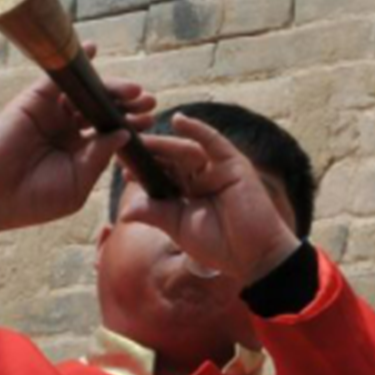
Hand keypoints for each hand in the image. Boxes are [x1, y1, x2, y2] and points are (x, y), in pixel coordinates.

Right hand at [0, 46, 153, 245]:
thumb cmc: (34, 200)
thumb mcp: (77, 183)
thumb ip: (100, 157)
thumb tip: (125, 132)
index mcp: (81, 149)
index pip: (112, 130)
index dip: (132, 123)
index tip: (151, 121)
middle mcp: (68, 128)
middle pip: (104, 107)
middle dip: (128, 103)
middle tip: (150, 102)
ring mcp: (51, 113)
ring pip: (87, 92)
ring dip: (112, 87)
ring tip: (135, 92)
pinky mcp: (32, 101)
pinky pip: (56, 77)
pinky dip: (74, 63)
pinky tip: (92, 49)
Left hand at [118, 114, 300, 287]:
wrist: (253, 254)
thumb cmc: (218, 245)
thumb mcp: (179, 227)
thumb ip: (155, 213)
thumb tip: (124, 210)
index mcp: (187, 194)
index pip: (161, 175)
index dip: (142, 170)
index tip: (121, 166)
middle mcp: (201, 178)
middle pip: (171, 159)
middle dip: (149, 153)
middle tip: (125, 144)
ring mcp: (217, 169)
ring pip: (186, 150)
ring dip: (164, 143)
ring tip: (143, 138)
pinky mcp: (233, 164)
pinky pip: (213, 142)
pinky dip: (197, 129)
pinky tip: (179, 120)